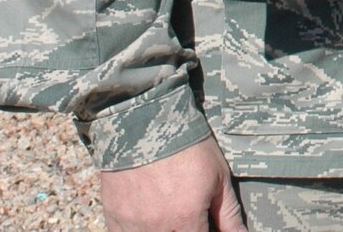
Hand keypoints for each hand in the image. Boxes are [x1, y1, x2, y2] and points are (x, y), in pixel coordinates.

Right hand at [97, 136, 244, 231]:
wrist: (146, 121)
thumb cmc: (187, 146)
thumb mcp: (218, 176)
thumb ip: (229, 214)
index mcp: (186, 218)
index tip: (204, 223)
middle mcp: (157, 227)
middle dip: (184, 229)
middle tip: (186, 213)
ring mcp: (132, 224)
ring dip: (162, 229)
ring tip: (168, 211)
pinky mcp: (113, 216)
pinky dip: (137, 230)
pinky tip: (147, 216)